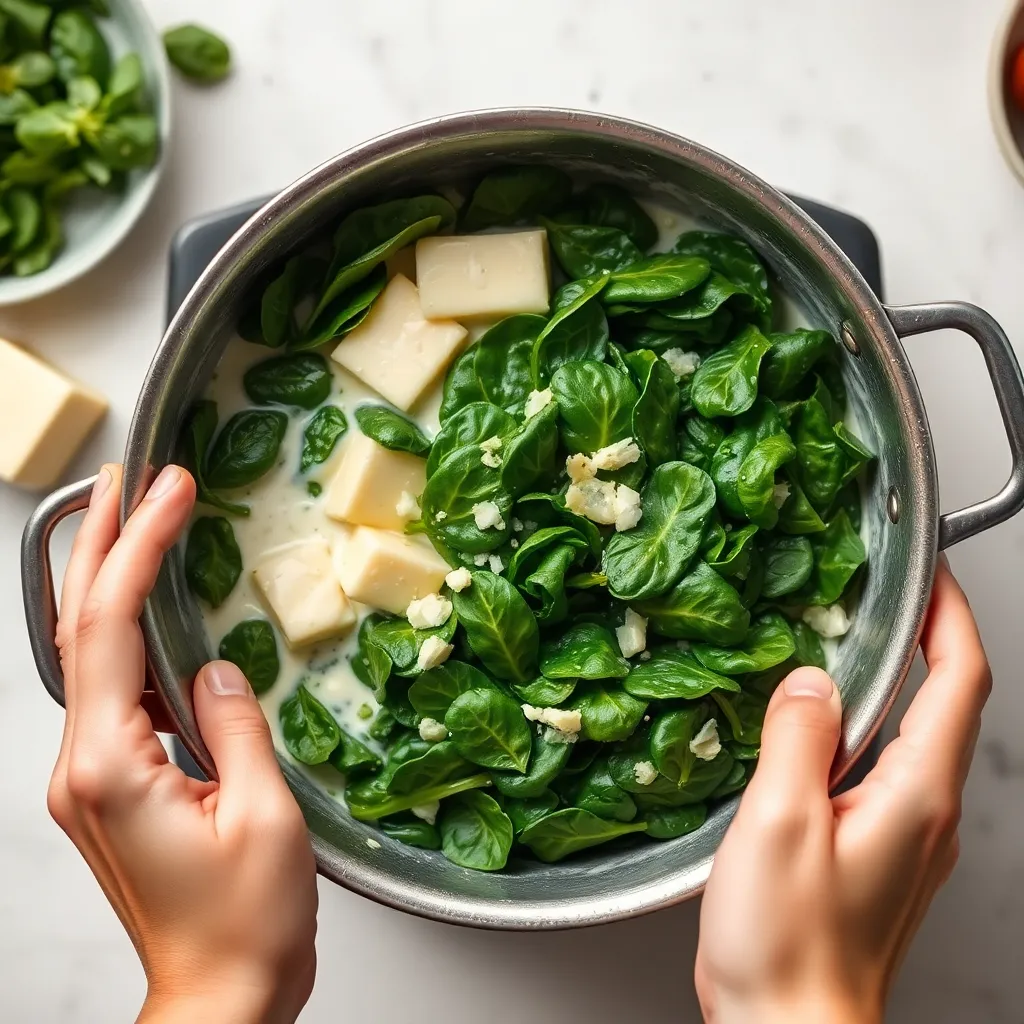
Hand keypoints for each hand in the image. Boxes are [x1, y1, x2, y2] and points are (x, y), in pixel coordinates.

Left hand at [47, 464, 317, 1023]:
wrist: (219, 997)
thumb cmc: (245, 924)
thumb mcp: (264, 814)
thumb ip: (235, 725)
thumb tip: (216, 668)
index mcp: (110, 767)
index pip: (110, 628)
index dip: (137, 548)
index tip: (168, 491)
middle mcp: (82, 766)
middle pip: (78, 629)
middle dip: (99, 544)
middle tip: (124, 480)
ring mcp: (90, 776)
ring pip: (90, 656)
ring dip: (112, 582)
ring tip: (137, 521)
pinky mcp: (112, 785)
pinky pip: (115, 692)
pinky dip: (131, 635)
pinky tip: (152, 610)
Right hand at [695, 561, 989, 1023]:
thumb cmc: (791, 948)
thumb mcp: (779, 824)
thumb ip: (798, 738)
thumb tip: (811, 681)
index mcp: (915, 795)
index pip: (959, 680)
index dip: (950, 616)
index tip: (927, 574)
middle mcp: (923, 813)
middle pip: (941, 702)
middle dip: (917, 639)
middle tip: (873, 596)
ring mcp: (902, 836)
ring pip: (905, 737)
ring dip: (882, 684)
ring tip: (833, 648)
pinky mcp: (871, 853)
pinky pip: (874, 771)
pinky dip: (852, 731)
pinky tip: (804, 731)